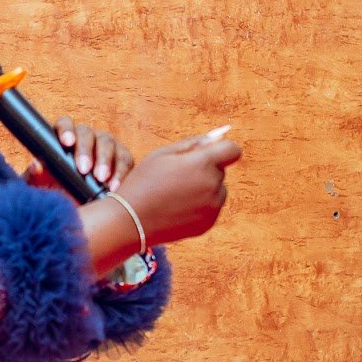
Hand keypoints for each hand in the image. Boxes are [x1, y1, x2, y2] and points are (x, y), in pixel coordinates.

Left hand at [25, 116, 135, 189]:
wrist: (80, 208)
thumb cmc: (57, 192)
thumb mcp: (42, 186)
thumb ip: (36, 176)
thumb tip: (37, 166)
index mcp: (65, 139)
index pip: (65, 124)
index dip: (66, 130)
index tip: (67, 142)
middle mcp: (87, 138)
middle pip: (87, 133)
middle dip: (85, 150)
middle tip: (84, 169)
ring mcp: (106, 146)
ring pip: (108, 143)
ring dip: (104, 160)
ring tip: (101, 179)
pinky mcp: (123, 158)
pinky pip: (125, 160)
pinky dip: (121, 173)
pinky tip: (114, 187)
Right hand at [115, 134, 241, 245]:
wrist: (130, 220)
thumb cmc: (143, 182)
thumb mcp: (162, 154)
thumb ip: (192, 143)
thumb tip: (215, 138)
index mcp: (202, 164)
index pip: (232, 150)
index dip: (221, 149)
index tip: (208, 154)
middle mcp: (212, 186)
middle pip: (221, 170)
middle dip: (205, 169)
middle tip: (177, 177)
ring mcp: (212, 207)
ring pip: (217, 190)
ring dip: (204, 188)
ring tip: (175, 194)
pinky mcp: (208, 223)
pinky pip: (211, 208)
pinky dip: (199, 206)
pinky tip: (176, 208)